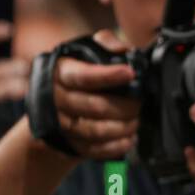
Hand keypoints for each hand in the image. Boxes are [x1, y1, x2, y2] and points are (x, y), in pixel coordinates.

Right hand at [52, 30, 139, 159]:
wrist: (56, 102)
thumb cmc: (79, 72)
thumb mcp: (88, 50)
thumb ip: (106, 44)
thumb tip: (124, 50)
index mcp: (59, 72)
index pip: (83, 76)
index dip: (108, 76)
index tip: (130, 73)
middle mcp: (54, 99)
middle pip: (95, 106)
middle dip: (125, 106)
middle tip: (140, 102)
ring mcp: (59, 124)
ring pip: (96, 130)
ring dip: (123, 127)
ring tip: (136, 120)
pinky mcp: (67, 143)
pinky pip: (94, 150)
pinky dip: (116, 146)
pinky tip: (130, 138)